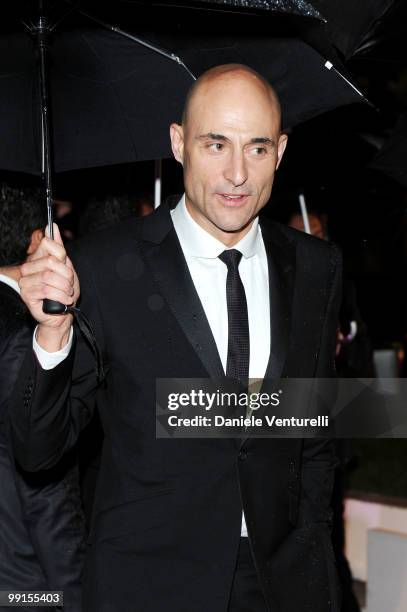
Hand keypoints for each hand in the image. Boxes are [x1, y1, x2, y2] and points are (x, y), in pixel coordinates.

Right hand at [19, 224, 79, 348]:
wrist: (62, 314)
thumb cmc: (64, 291)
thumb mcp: (67, 267)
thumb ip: (59, 248)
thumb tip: (52, 225)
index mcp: (37, 259)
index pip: (49, 245)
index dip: (63, 257)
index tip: (67, 267)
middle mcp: (28, 268)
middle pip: (52, 262)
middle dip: (66, 276)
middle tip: (69, 285)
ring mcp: (25, 281)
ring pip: (50, 277)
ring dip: (65, 288)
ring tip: (66, 294)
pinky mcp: (27, 294)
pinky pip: (46, 290)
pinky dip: (61, 296)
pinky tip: (64, 301)